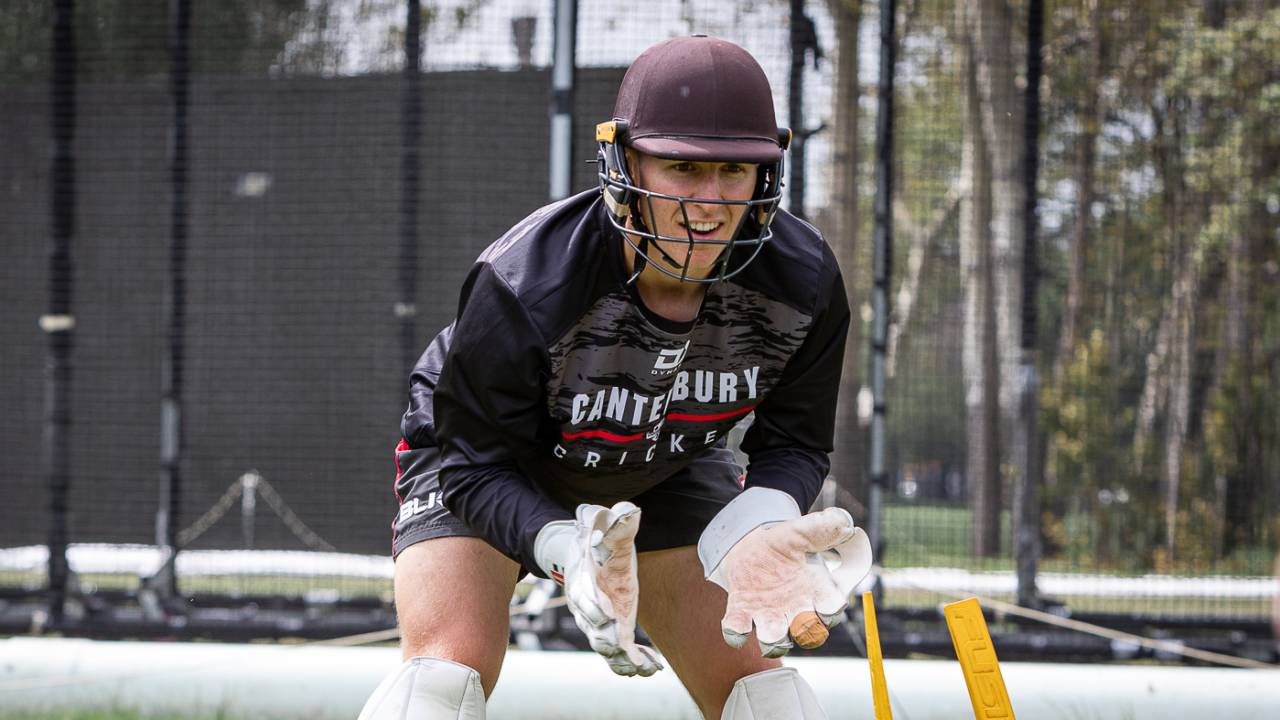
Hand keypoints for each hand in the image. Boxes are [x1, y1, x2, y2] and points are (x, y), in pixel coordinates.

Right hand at [534, 502, 662, 675]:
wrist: (587, 552)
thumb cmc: (597, 537)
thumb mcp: (604, 524)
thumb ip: (615, 521)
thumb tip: (629, 511)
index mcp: (583, 579)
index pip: (583, 598)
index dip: (594, 608)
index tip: (609, 617)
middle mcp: (587, 605)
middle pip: (592, 630)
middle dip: (607, 641)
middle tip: (623, 648)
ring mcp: (599, 621)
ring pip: (606, 647)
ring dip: (623, 660)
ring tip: (644, 669)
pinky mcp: (613, 628)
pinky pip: (620, 652)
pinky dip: (633, 662)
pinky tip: (653, 668)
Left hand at [699, 488, 871, 657]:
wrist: (750, 546)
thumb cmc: (784, 544)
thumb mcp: (802, 532)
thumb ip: (824, 529)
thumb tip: (845, 524)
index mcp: (817, 592)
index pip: (832, 610)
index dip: (832, 611)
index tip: (829, 605)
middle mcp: (796, 611)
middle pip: (809, 634)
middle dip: (807, 632)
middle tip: (801, 621)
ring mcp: (769, 615)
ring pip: (775, 641)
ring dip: (774, 641)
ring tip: (769, 632)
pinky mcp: (742, 612)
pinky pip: (738, 631)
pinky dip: (736, 633)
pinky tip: (736, 628)